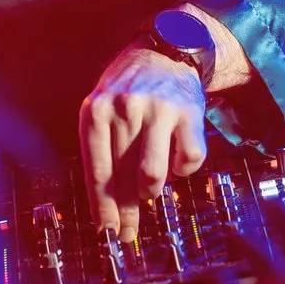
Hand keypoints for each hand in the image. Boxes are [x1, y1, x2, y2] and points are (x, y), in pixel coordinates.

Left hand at [78, 44, 207, 242]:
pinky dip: (183, 169)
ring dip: (151, 191)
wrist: (166, 51)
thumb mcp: (102, 107)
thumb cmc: (129, 88)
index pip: (97, 172)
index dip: (102, 208)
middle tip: (128, 233)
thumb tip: (107, 206)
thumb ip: (101, 149)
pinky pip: (188, 160)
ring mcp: (158, 110)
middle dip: (125, 213)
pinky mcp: (188, 113)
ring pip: (152, 175)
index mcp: (96, 111)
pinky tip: (176, 160)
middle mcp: (124, 109)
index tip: (106, 232)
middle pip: (122, 179)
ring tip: (150, 189)